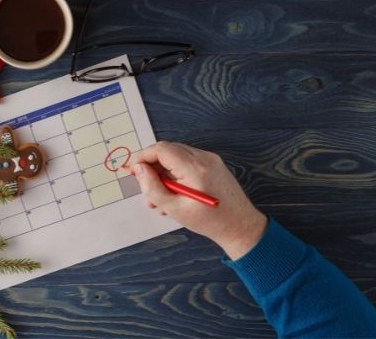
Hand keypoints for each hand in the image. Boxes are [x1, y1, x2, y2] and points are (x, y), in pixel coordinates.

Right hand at [130, 141, 266, 259]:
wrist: (241, 226)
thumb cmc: (210, 221)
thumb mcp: (174, 208)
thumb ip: (153, 187)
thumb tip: (139, 170)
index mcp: (195, 168)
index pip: (161, 149)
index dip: (143, 157)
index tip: (134, 170)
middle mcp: (204, 158)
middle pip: (168, 150)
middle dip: (152, 167)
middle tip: (145, 188)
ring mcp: (210, 159)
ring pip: (176, 156)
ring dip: (163, 173)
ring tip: (160, 199)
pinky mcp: (213, 164)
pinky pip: (187, 162)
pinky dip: (176, 174)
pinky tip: (174, 194)